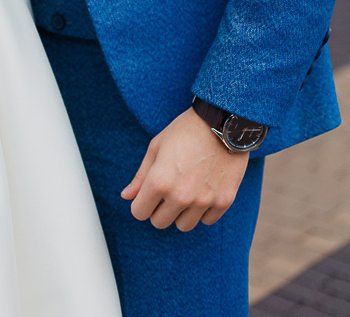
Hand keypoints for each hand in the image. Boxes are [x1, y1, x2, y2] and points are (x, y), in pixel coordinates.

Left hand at [120, 107, 249, 232]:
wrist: (223, 123)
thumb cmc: (186, 130)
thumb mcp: (157, 146)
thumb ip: (141, 176)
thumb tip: (126, 196)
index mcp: (160, 182)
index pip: (139, 212)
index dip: (141, 203)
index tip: (148, 194)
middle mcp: (181, 196)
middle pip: (159, 223)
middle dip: (159, 209)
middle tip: (167, 190)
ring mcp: (204, 201)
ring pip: (183, 226)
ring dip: (181, 212)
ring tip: (186, 190)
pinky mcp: (223, 202)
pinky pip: (207, 221)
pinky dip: (203, 210)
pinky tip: (203, 190)